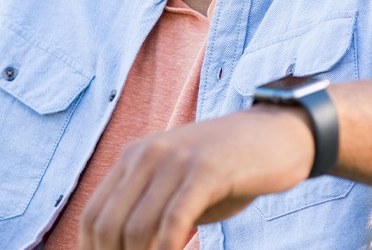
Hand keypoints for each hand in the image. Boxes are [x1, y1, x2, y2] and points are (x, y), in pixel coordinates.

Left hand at [78, 106, 313, 249]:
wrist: (278, 133)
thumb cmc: (229, 168)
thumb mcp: (181, 183)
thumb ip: (151, 209)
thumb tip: (126, 248)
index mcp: (136, 155)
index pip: (93, 215)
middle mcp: (148, 153)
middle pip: (108, 225)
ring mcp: (177, 159)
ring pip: (136, 228)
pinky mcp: (206, 170)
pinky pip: (173, 223)